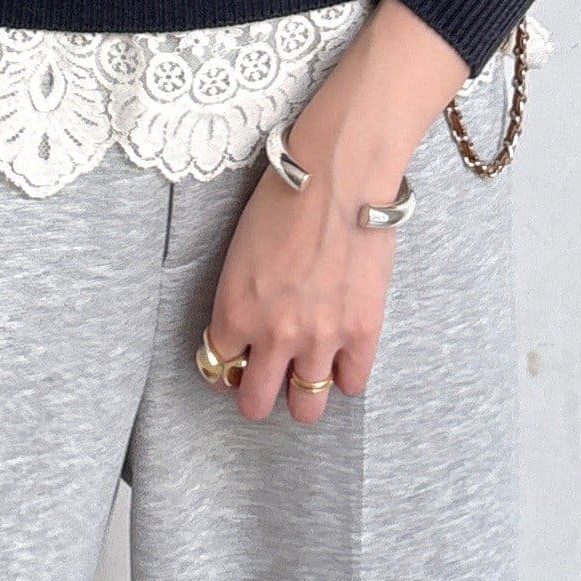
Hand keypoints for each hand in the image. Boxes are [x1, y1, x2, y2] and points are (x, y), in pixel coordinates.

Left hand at [206, 0, 469, 423]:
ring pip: (307, 408)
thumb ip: (241, 297)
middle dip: (257, 393)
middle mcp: (273, 335)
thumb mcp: (240, 250)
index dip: (225, 366)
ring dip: (303, 392)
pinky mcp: (363, 331)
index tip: (235, 359)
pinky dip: (345, 374)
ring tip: (306, 370)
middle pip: (257, 403)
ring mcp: (321, 338)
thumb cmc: (283, 195)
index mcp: (234, 311)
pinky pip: (353, 384)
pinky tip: (341, 353)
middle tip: (267, 373)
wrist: (338, 172)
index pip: (217, 368)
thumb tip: (248, 326)